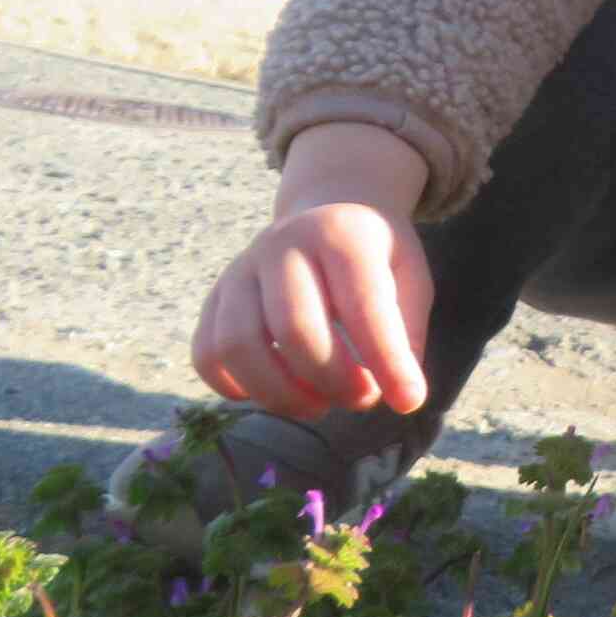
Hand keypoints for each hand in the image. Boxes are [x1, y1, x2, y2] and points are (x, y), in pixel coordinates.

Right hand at [192, 122, 433, 419]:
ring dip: (281, 394)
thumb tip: (399, 395)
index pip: (363, 307)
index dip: (387, 361)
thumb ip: (407, 331)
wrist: (324, 212)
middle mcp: (282, 245)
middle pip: (294, 330)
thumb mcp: (409, 276)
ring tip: (320, 404)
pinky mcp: (214, 297)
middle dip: (333, 381)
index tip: (409, 401)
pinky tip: (276, 393)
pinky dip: (235, 387)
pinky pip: (206, 353)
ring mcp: (240, 269)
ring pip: (238, 346)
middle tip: (362, 399)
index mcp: (341, 235)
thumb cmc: (374, 256)